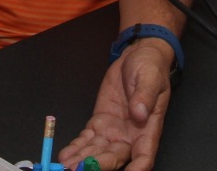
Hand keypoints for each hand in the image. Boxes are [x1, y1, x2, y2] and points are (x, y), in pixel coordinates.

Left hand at [57, 43, 174, 170]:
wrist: (137, 56)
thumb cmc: (151, 68)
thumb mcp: (151, 77)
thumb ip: (145, 96)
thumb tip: (140, 114)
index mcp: (148, 129)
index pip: (144, 156)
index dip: (136, 169)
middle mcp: (130, 136)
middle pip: (115, 157)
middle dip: (99, 165)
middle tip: (80, 168)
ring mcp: (113, 131)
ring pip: (97, 152)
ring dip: (83, 160)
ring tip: (68, 165)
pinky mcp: (99, 123)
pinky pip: (87, 139)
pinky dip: (76, 148)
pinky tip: (65, 155)